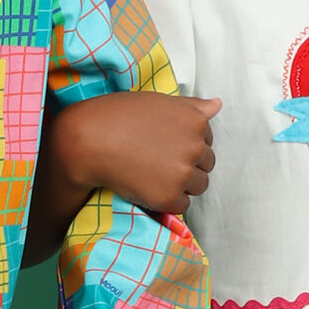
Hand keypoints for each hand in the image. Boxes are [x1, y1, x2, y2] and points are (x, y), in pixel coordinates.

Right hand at [52, 91, 221, 219]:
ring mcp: (183, 173)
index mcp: (196, 120)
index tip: (166, 145)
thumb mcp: (159, 103)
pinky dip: (168, 201)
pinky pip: (182, 205)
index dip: (186, 144)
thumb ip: (192, 106)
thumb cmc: (119, 116)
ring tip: (155, 175)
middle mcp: (195, 146)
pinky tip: (149, 187)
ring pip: (198, 186)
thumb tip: (219, 104)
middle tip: (158, 161)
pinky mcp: (169, 196)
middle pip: (206, 164)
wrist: (89, 141)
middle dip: (188, 164)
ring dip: (182, 184)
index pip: (207, 140)